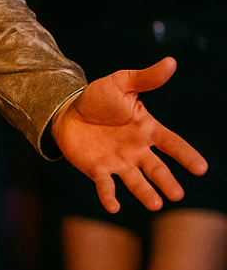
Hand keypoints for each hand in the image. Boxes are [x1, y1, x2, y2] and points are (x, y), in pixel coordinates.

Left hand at [51, 58, 207, 212]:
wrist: (67, 110)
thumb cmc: (99, 98)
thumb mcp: (121, 84)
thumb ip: (146, 78)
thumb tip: (171, 62)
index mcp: (147, 130)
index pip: (172, 144)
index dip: (186, 156)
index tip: (201, 168)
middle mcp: (137, 150)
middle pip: (157, 169)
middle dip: (167, 181)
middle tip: (177, 194)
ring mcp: (119, 162)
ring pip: (136, 181)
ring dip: (145, 193)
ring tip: (155, 203)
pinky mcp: (98, 170)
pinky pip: (105, 185)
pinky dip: (109, 196)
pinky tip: (113, 206)